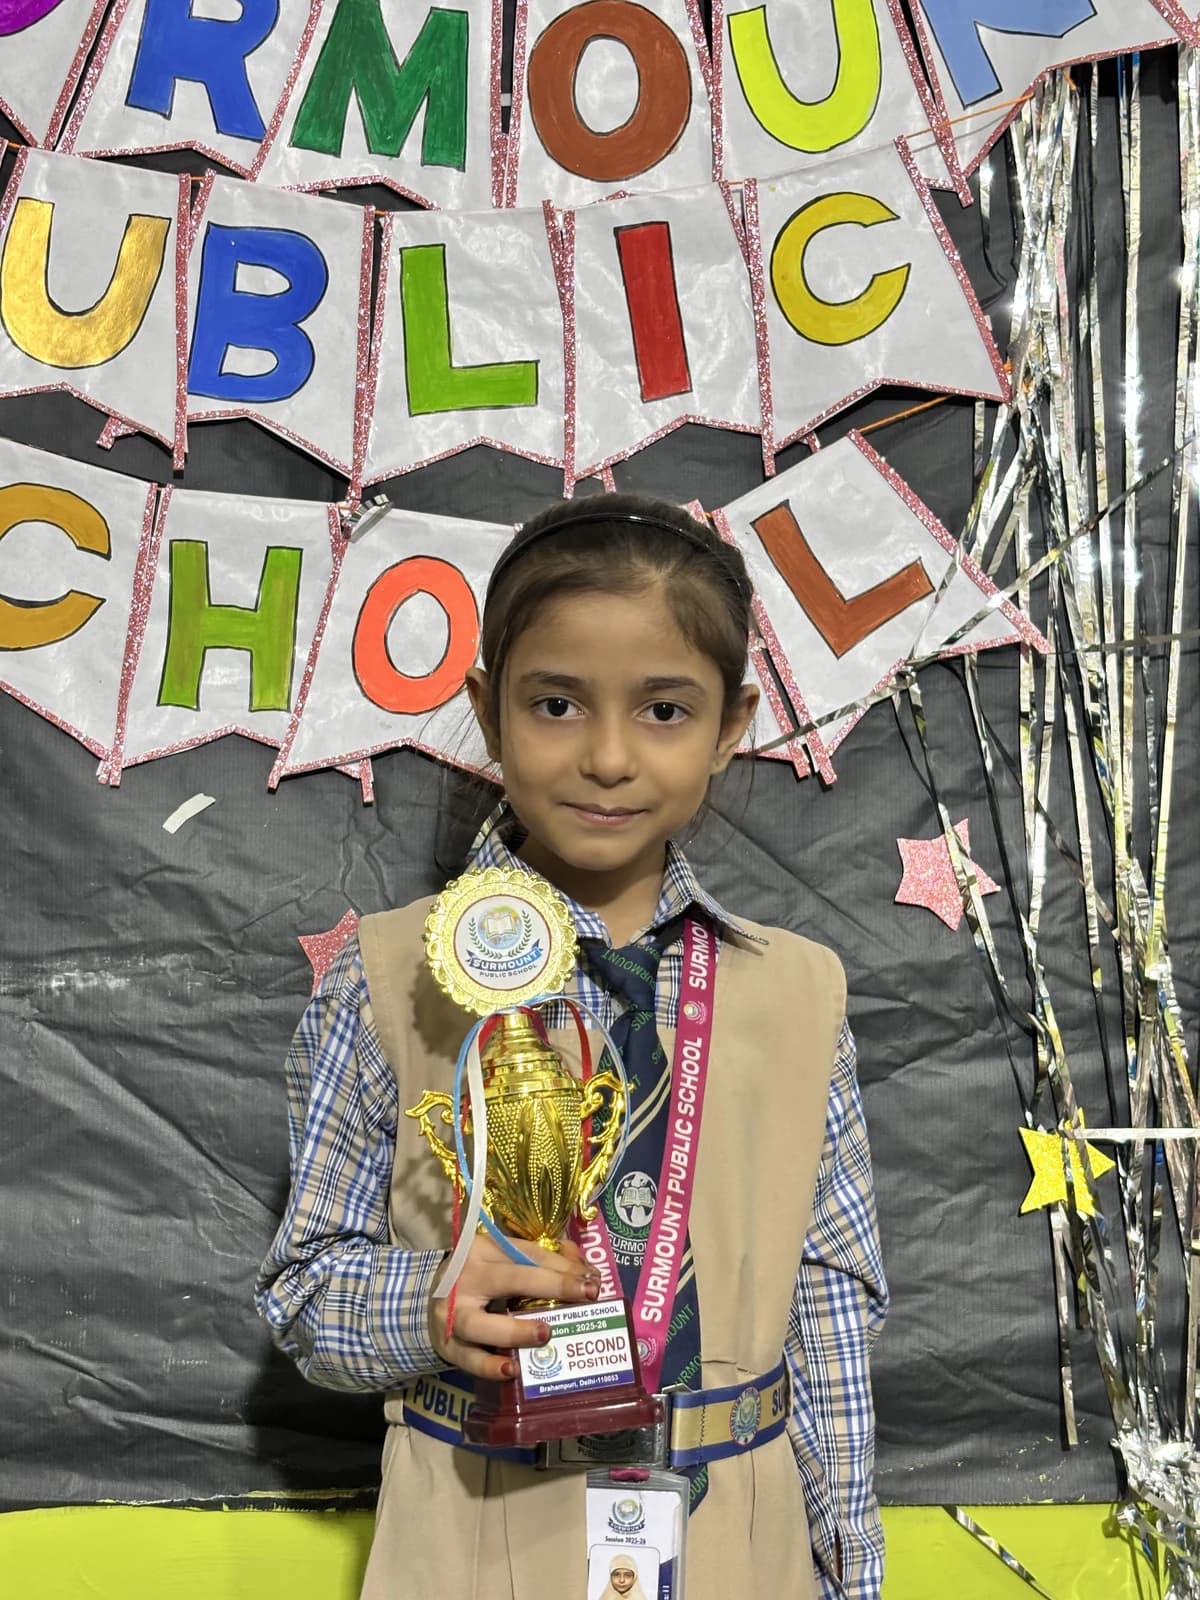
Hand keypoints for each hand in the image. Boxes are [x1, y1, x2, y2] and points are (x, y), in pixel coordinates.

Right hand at [428, 1234, 599, 1381]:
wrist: (427, 1303)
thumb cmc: (479, 1280)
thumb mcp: (503, 1262)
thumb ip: (543, 1262)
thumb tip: (586, 1270)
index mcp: (482, 1249)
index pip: (527, 1254)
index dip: (562, 1267)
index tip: (594, 1281)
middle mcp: (465, 1276)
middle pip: (508, 1277)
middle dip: (552, 1285)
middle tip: (587, 1295)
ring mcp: (451, 1313)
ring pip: (480, 1323)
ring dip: (515, 1330)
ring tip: (545, 1334)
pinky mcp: (446, 1345)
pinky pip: (468, 1359)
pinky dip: (489, 1366)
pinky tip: (512, 1369)